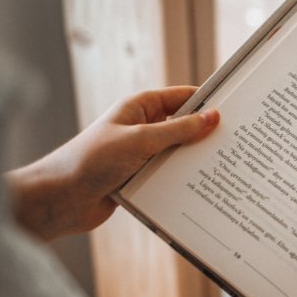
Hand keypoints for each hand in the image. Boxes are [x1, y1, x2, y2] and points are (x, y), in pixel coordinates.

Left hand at [7, 86, 219, 239]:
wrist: (60, 199)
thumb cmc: (92, 160)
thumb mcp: (141, 140)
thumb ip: (179, 129)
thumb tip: (212, 117)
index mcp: (140, 107)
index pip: (182, 97)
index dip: (208, 102)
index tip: (235, 111)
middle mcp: (143, 128)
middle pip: (184, 127)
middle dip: (206, 135)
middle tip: (235, 144)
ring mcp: (142, 154)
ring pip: (179, 154)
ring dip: (194, 162)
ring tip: (223, 168)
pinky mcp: (141, 178)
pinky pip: (169, 176)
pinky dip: (183, 181)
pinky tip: (202, 189)